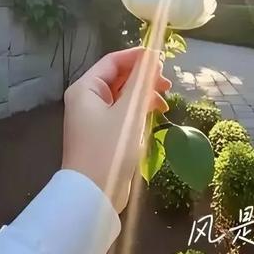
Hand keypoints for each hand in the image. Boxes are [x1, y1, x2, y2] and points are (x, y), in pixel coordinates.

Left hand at [62, 47, 170, 212]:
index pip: (113, 61)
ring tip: (164, 102)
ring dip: (144, 95)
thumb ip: (140, 83)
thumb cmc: (109, 149)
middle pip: (118, 78)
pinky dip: (138, 111)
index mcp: (86, 89)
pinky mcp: (103, 134)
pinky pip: (122, 113)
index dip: (138, 57)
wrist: (93, 196)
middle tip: (167, 84)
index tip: (163, 60)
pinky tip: (154, 115)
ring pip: (123, 96)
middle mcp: (86, 99)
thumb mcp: (129, 113)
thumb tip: (151, 58)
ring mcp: (94, 118)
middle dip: (143, 78)